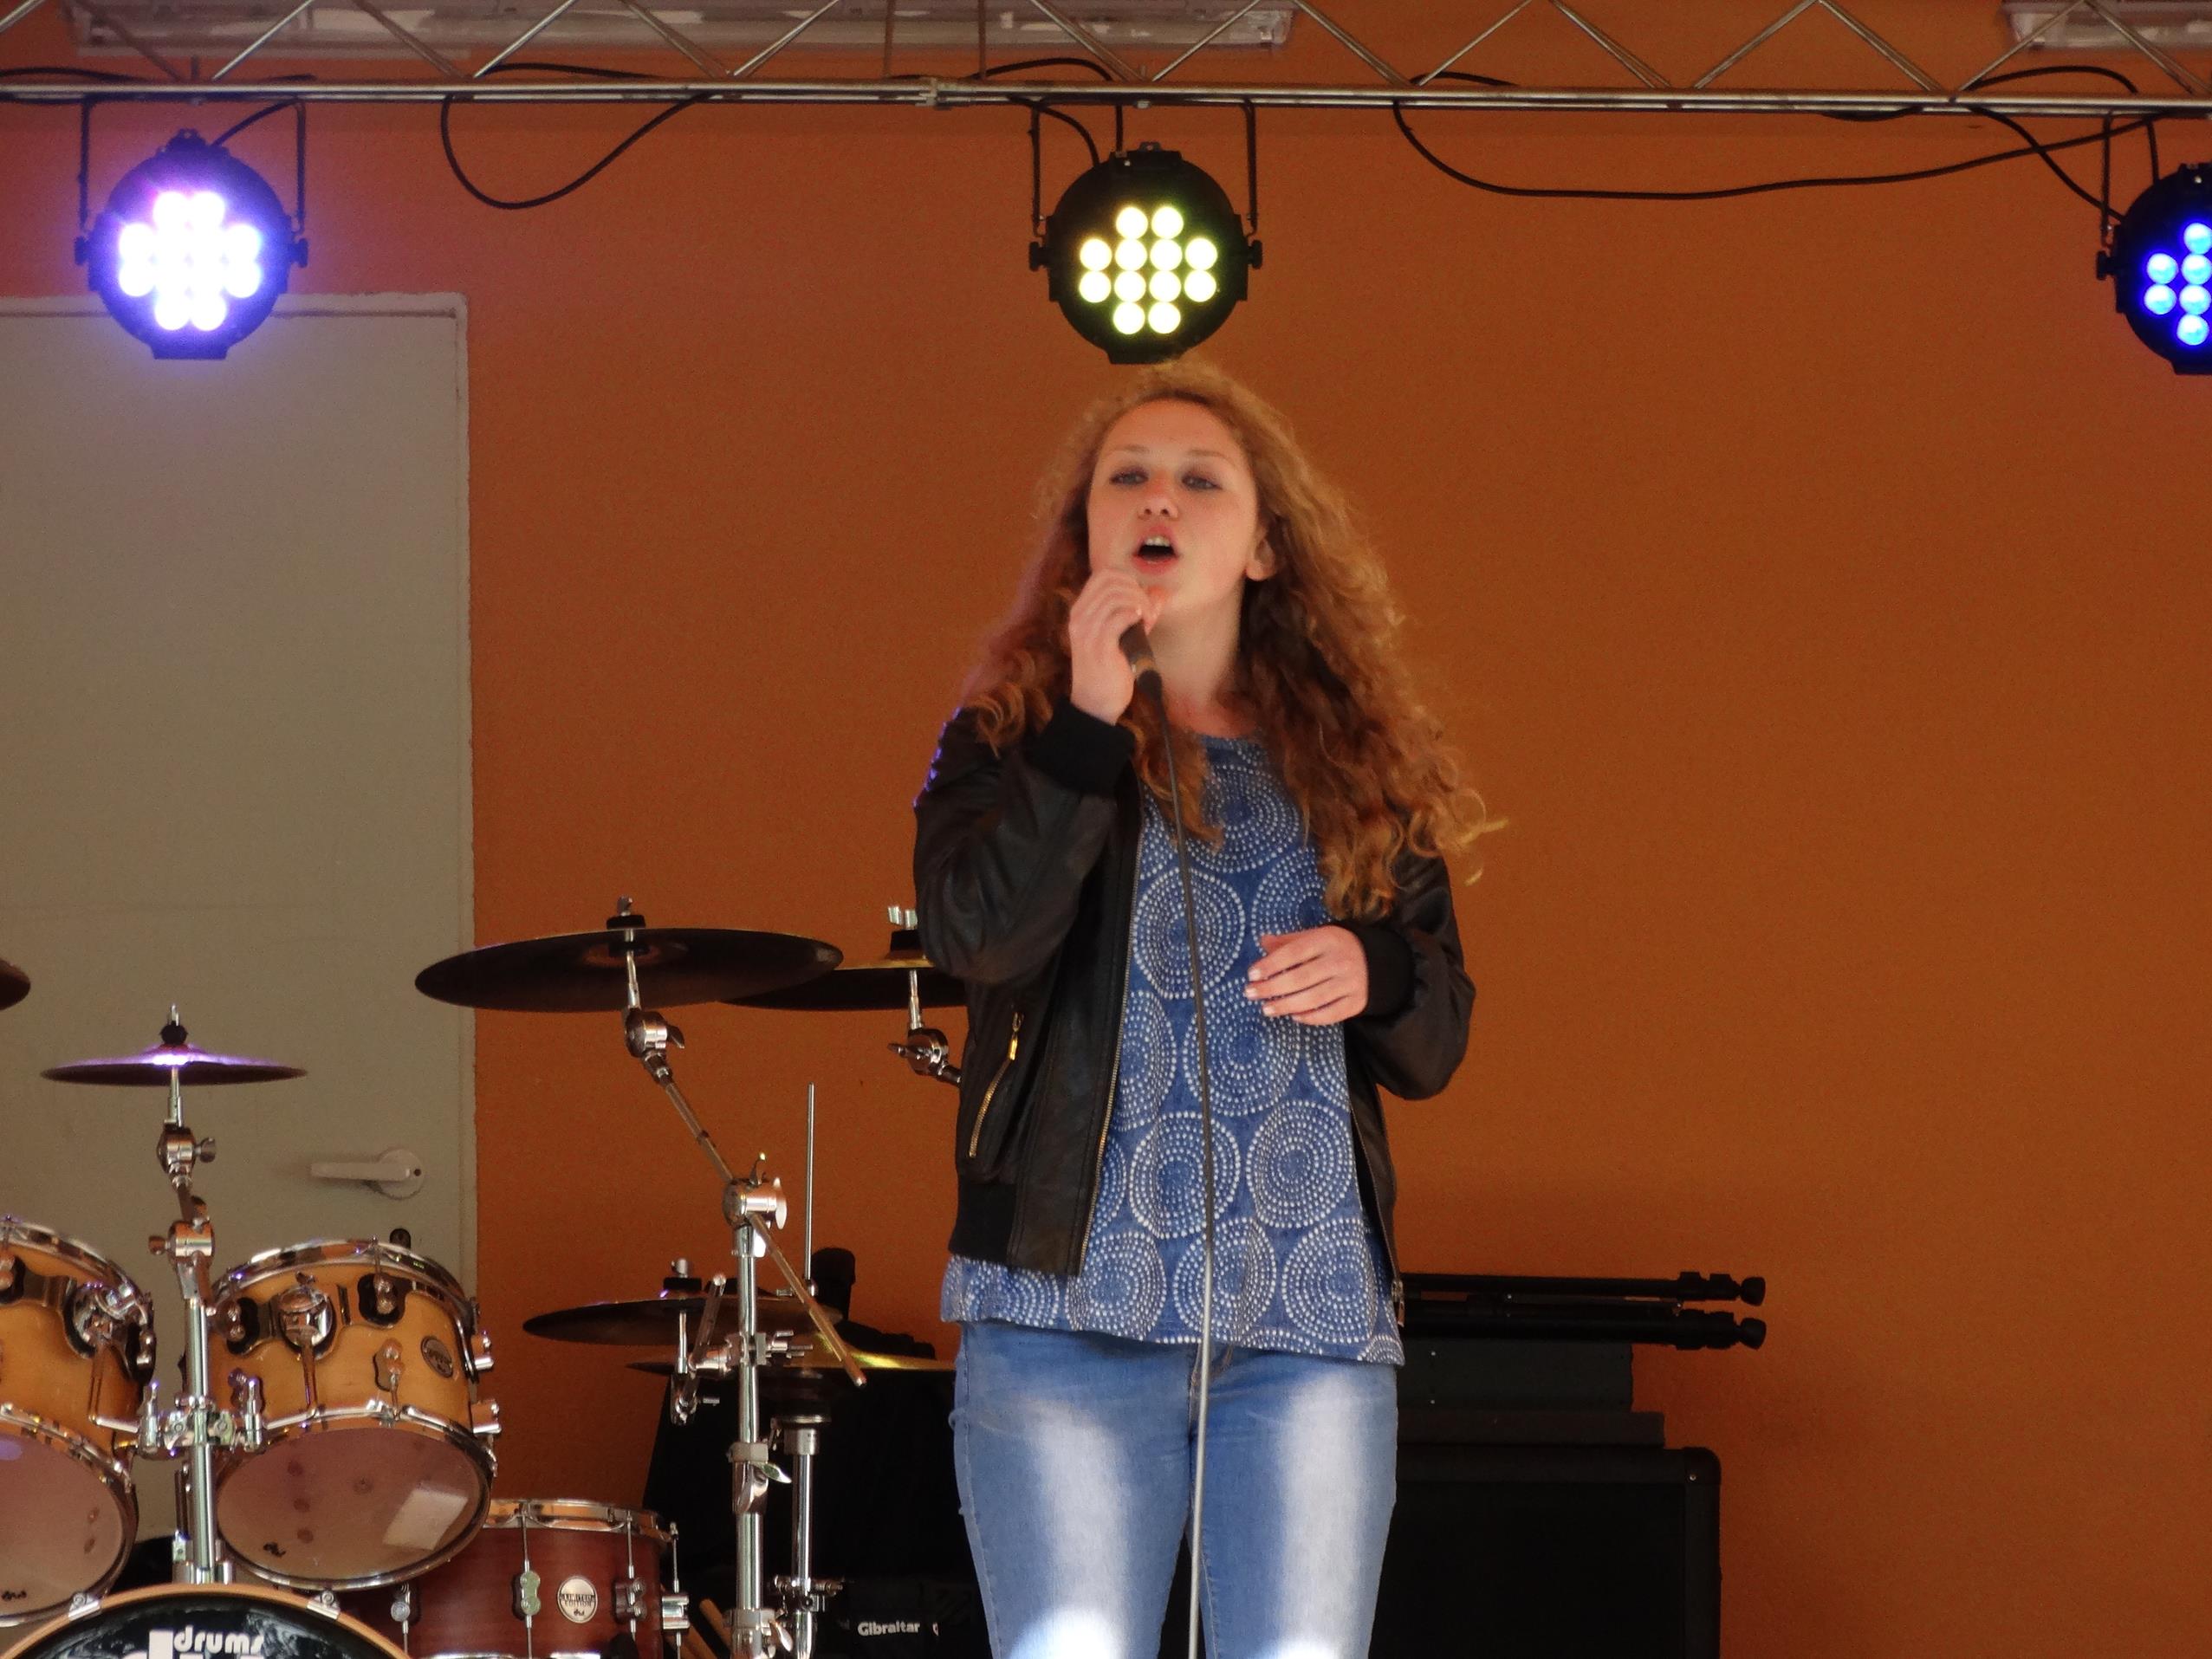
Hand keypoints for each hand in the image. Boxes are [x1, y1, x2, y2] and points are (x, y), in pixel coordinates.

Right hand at [1067, 568, 1163, 723]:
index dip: (1127, 579)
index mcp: (1080, 612)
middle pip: (1111, 581)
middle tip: (1148, 612)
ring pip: (1116, 596)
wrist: (1096, 703)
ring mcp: (1087, 631)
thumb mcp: (1121, 636)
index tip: (1140, 598)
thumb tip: (1160, 592)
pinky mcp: (1100, 645)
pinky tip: (1143, 625)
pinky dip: (1136, 615)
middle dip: (1136, 591)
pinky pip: (1120, 616)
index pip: (1102, 575)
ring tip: (1148, 621)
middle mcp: (1079, 618)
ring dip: (1140, 603)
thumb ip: (1138, 613)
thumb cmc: (1109, 669)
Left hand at [1245, 927, 1367, 1024]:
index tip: (1251, 974)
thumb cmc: (1336, 947)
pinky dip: (1310, 1017)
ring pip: (1313, 999)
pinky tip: (1293, 1016)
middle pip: (1301, 978)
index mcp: (1327, 940)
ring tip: (1266, 1009)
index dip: (1271, 964)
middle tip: (1250, 994)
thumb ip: (1289, 941)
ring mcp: (1350, 983)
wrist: (1377, 960)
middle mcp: (1340, 961)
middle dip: (1272, 988)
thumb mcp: (1315, 936)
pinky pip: (1330, 1014)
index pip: (1294, 953)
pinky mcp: (1356, 1002)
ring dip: (1286, 1005)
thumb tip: (1263, 942)